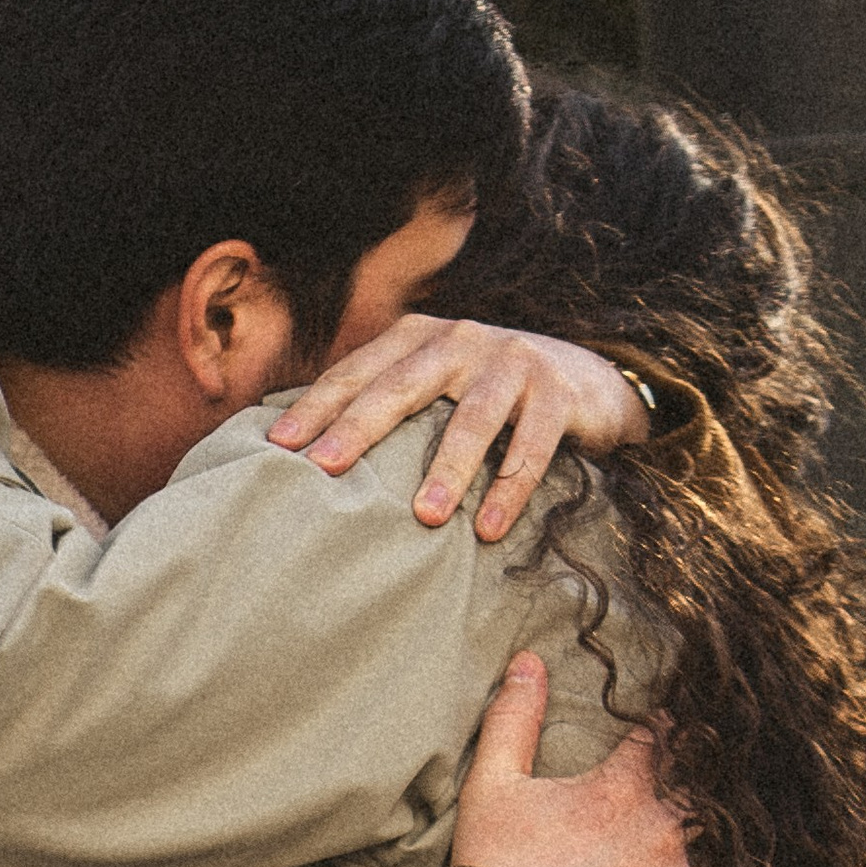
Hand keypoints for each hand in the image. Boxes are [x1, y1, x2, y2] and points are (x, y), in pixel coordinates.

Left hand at [268, 313, 649, 542]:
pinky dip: (511, 490)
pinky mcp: (557, 392)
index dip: (317, 407)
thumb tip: (307, 452)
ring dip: (447, 471)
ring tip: (425, 517)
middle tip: (324, 470)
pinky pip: (532, 446)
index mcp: (419, 336)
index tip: (277, 446)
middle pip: (401, 387)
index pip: (358, 372)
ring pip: (471, 420)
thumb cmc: (491, 393)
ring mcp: (512, 361)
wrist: (588, 377)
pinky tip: (491, 530)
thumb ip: (388, 398)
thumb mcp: (437, 382)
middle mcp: (460, 340)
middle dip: (360, 429)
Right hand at [453, 656, 716, 866]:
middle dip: (713, 799)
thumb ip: (514, 720)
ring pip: (732, 864)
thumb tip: (529, 660)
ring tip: (728, 863)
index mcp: (623, 790)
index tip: (683, 737)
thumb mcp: (492, 790)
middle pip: (713, 800)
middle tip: (710, 808)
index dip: (678, 734)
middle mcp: (665, 834)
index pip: (670, 739)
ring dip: (727, 863)